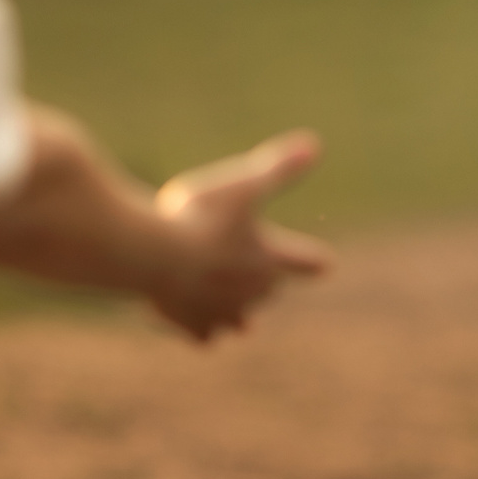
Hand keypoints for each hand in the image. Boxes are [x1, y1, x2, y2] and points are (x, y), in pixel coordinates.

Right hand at [149, 130, 332, 339]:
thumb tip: (315, 144)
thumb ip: (278, 168)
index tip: (326, 264)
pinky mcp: (186, 322)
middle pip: (267, 290)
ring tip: (244, 325)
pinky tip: (200, 334)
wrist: (152, 256)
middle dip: (268, 284)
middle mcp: (248, 292)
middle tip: (272, 283)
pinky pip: (201, 334)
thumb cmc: (199, 217)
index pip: (303, 261)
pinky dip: (201, 331)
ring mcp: (216, 311)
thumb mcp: (241, 184)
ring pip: (237, 321)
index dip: (313, 259)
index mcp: (266, 259)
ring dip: (240, 317)